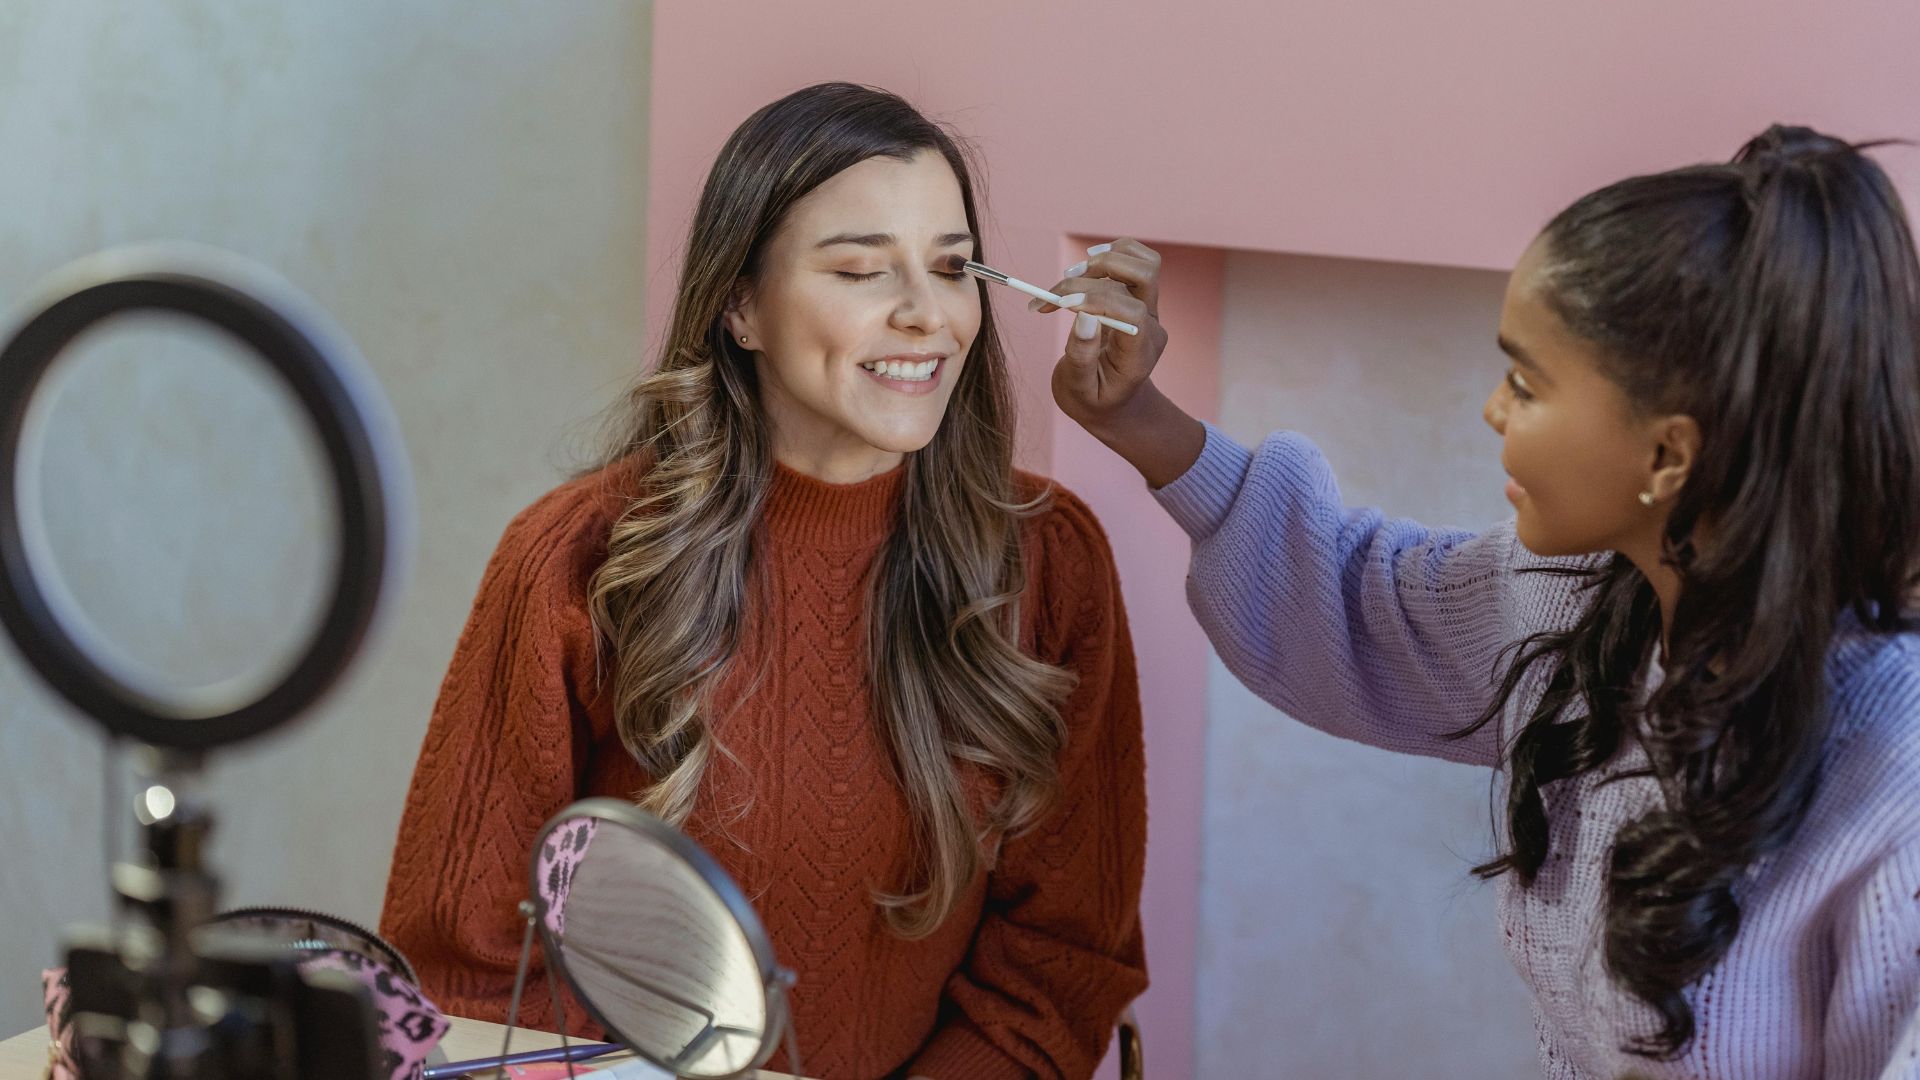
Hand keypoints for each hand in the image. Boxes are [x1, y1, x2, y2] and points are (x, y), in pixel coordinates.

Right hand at [1038, 238, 1203, 488]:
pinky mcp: (1139, 298)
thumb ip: (1081, 357)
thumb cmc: (1092, 400)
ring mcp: (1149, 310)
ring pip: (1145, 262)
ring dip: (1106, 258)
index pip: (1132, 313)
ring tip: (1071, 277)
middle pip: (1144, 277)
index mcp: (1138, 355)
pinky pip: (1137, 261)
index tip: (1062, 303)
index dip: (1097, 299)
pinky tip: (1085, 268)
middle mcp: (1150, 327)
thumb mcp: (1078, 390)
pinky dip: (1111, 254)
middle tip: (1059, 289)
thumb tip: (1084, 315)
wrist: (1113, 402)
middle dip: (1097, 273)